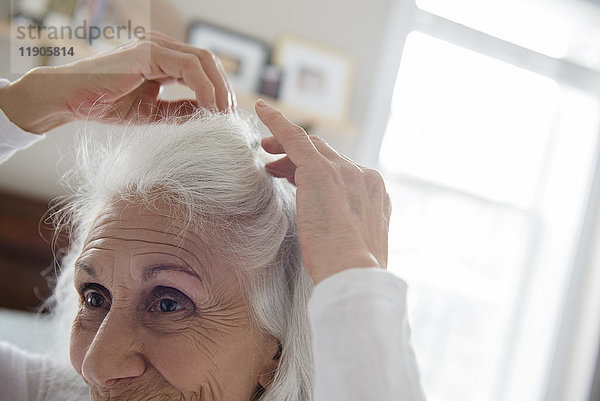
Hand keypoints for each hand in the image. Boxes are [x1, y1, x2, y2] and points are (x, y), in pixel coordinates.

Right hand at [0, 32, 234, 133]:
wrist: (70, 99)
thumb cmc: (105, 104)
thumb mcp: (153, 112)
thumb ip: (180, 110)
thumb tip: (209, 116)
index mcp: (162, 58)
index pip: (202, 68)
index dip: (219, 90)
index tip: (226, 116)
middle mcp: (161, 47)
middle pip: (208, 61)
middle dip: (225, 89)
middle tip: (230, 116)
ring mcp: (154, 46)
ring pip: (203, 60)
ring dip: (219, 89)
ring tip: (222, 115)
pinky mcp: (148, 52)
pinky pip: (189, 67)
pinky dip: (204, 88)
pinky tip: (209, 109)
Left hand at [255, 100, 391, 283]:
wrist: (354, 275)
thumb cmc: (348, 271)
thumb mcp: (353, 245)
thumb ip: (346, 227)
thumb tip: (328, 230)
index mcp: (374, 194)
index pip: (343, 172)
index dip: (318, 170)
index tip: (301, 173)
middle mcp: (363, 177)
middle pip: (327, 156)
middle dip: (299, 156)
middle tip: (275, 162)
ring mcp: (346, 172)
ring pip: (311, 147)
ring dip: (286, 146)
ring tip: (265, 151)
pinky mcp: (321, 171)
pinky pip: (295, 138)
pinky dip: (277, 123)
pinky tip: (263, 112)